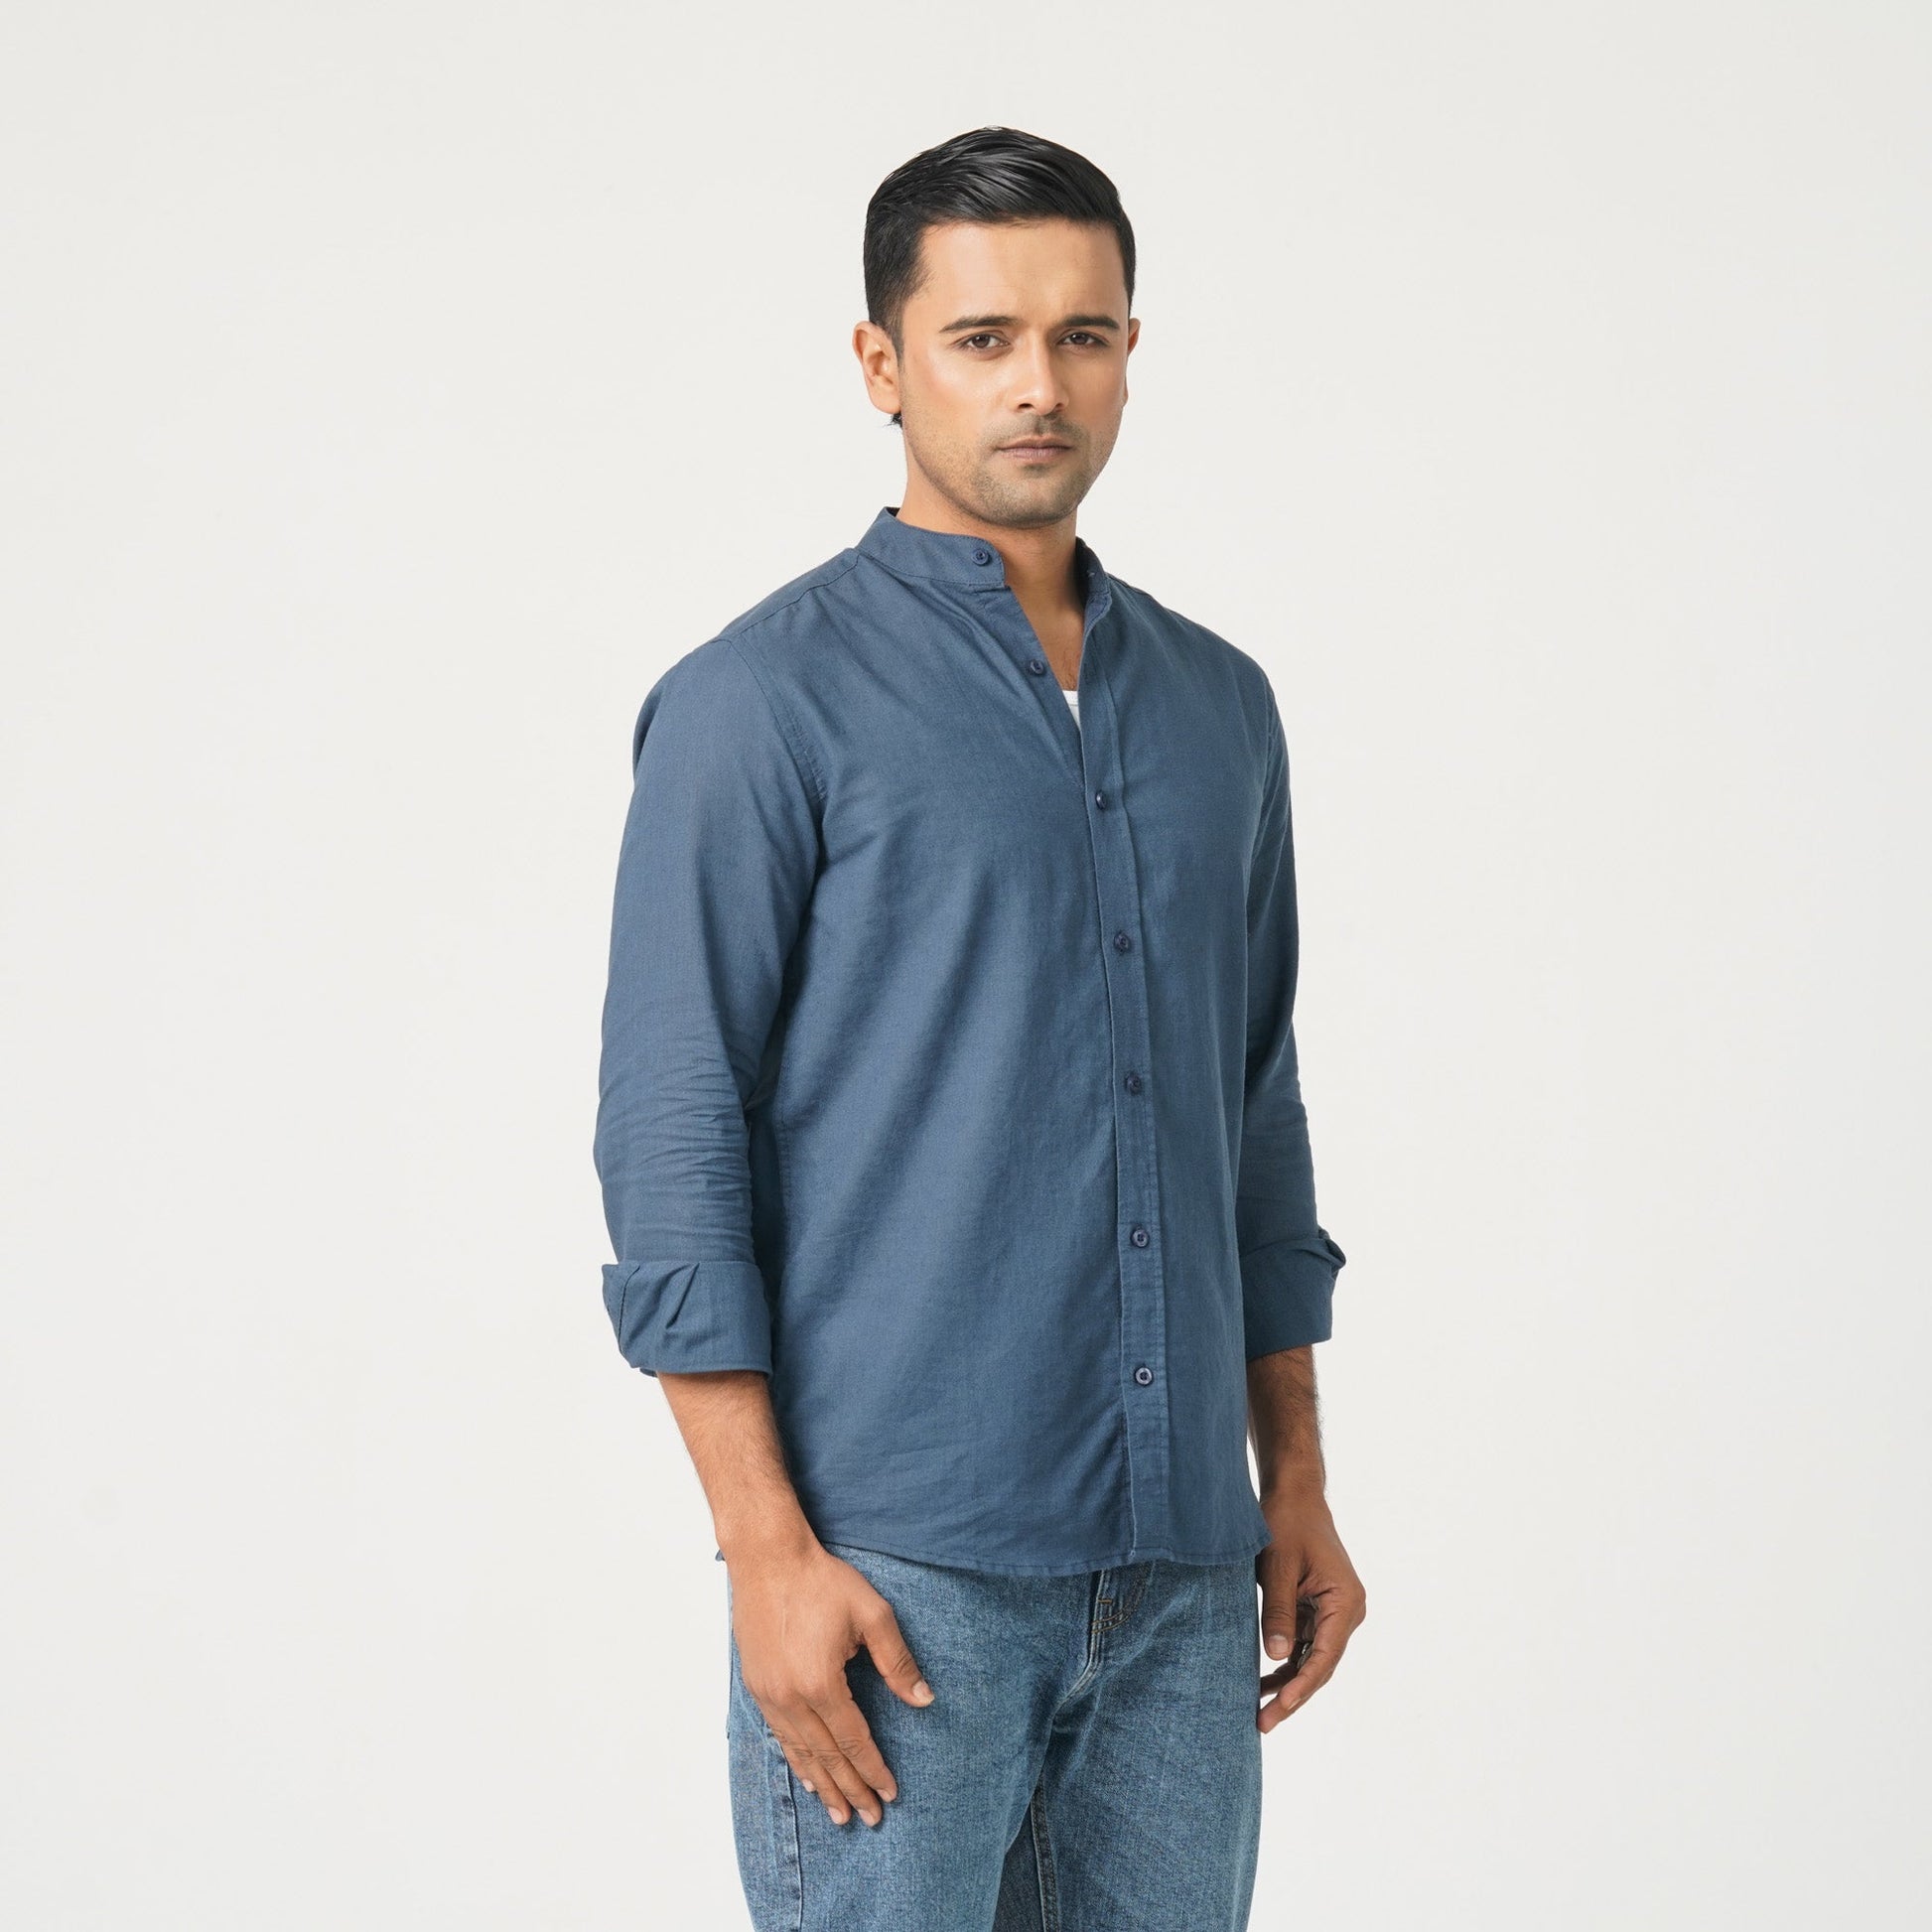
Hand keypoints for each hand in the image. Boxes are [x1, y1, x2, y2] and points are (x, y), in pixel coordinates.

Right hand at [728, 1537, 934, 1826]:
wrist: (768, 1559)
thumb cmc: (822, 1581)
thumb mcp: (872, 1614)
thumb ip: (897, 1662)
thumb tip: (924, 1700)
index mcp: (822, 1683)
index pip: (854, 1741)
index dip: (874, 1770)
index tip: (891, 1793)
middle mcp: (791, 1698)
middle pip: (827, 1756)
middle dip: (850, 1790)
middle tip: (870, 1818)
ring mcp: (769, 1695)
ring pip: (800, 1752)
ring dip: (822, 1785)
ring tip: (839, 1814)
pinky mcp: (757, 1686)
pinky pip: (780, 1736)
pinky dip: (797, 1760)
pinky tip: (807, 1775)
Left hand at [1254, 1485, 1365, 1732]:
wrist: (1294, 1495)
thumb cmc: (1287, 1523)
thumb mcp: (1278, 1567)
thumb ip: (1278, 1612)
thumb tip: (1275, 1658)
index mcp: (1345, 1602)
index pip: (1324, 1656)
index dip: (1301, 1685)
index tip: (1279, 1708)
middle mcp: (1346, 1612)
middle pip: (1320, 1665)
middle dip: (1292, 1695)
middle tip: (1262, 1724)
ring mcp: (1333, 1613)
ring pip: (1311, 1660)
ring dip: (1287, 1683)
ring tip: (1259, 1713)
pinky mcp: (1318, 1610)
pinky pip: (1304, 1645)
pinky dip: (1285, 1663)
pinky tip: (1263, 1683)